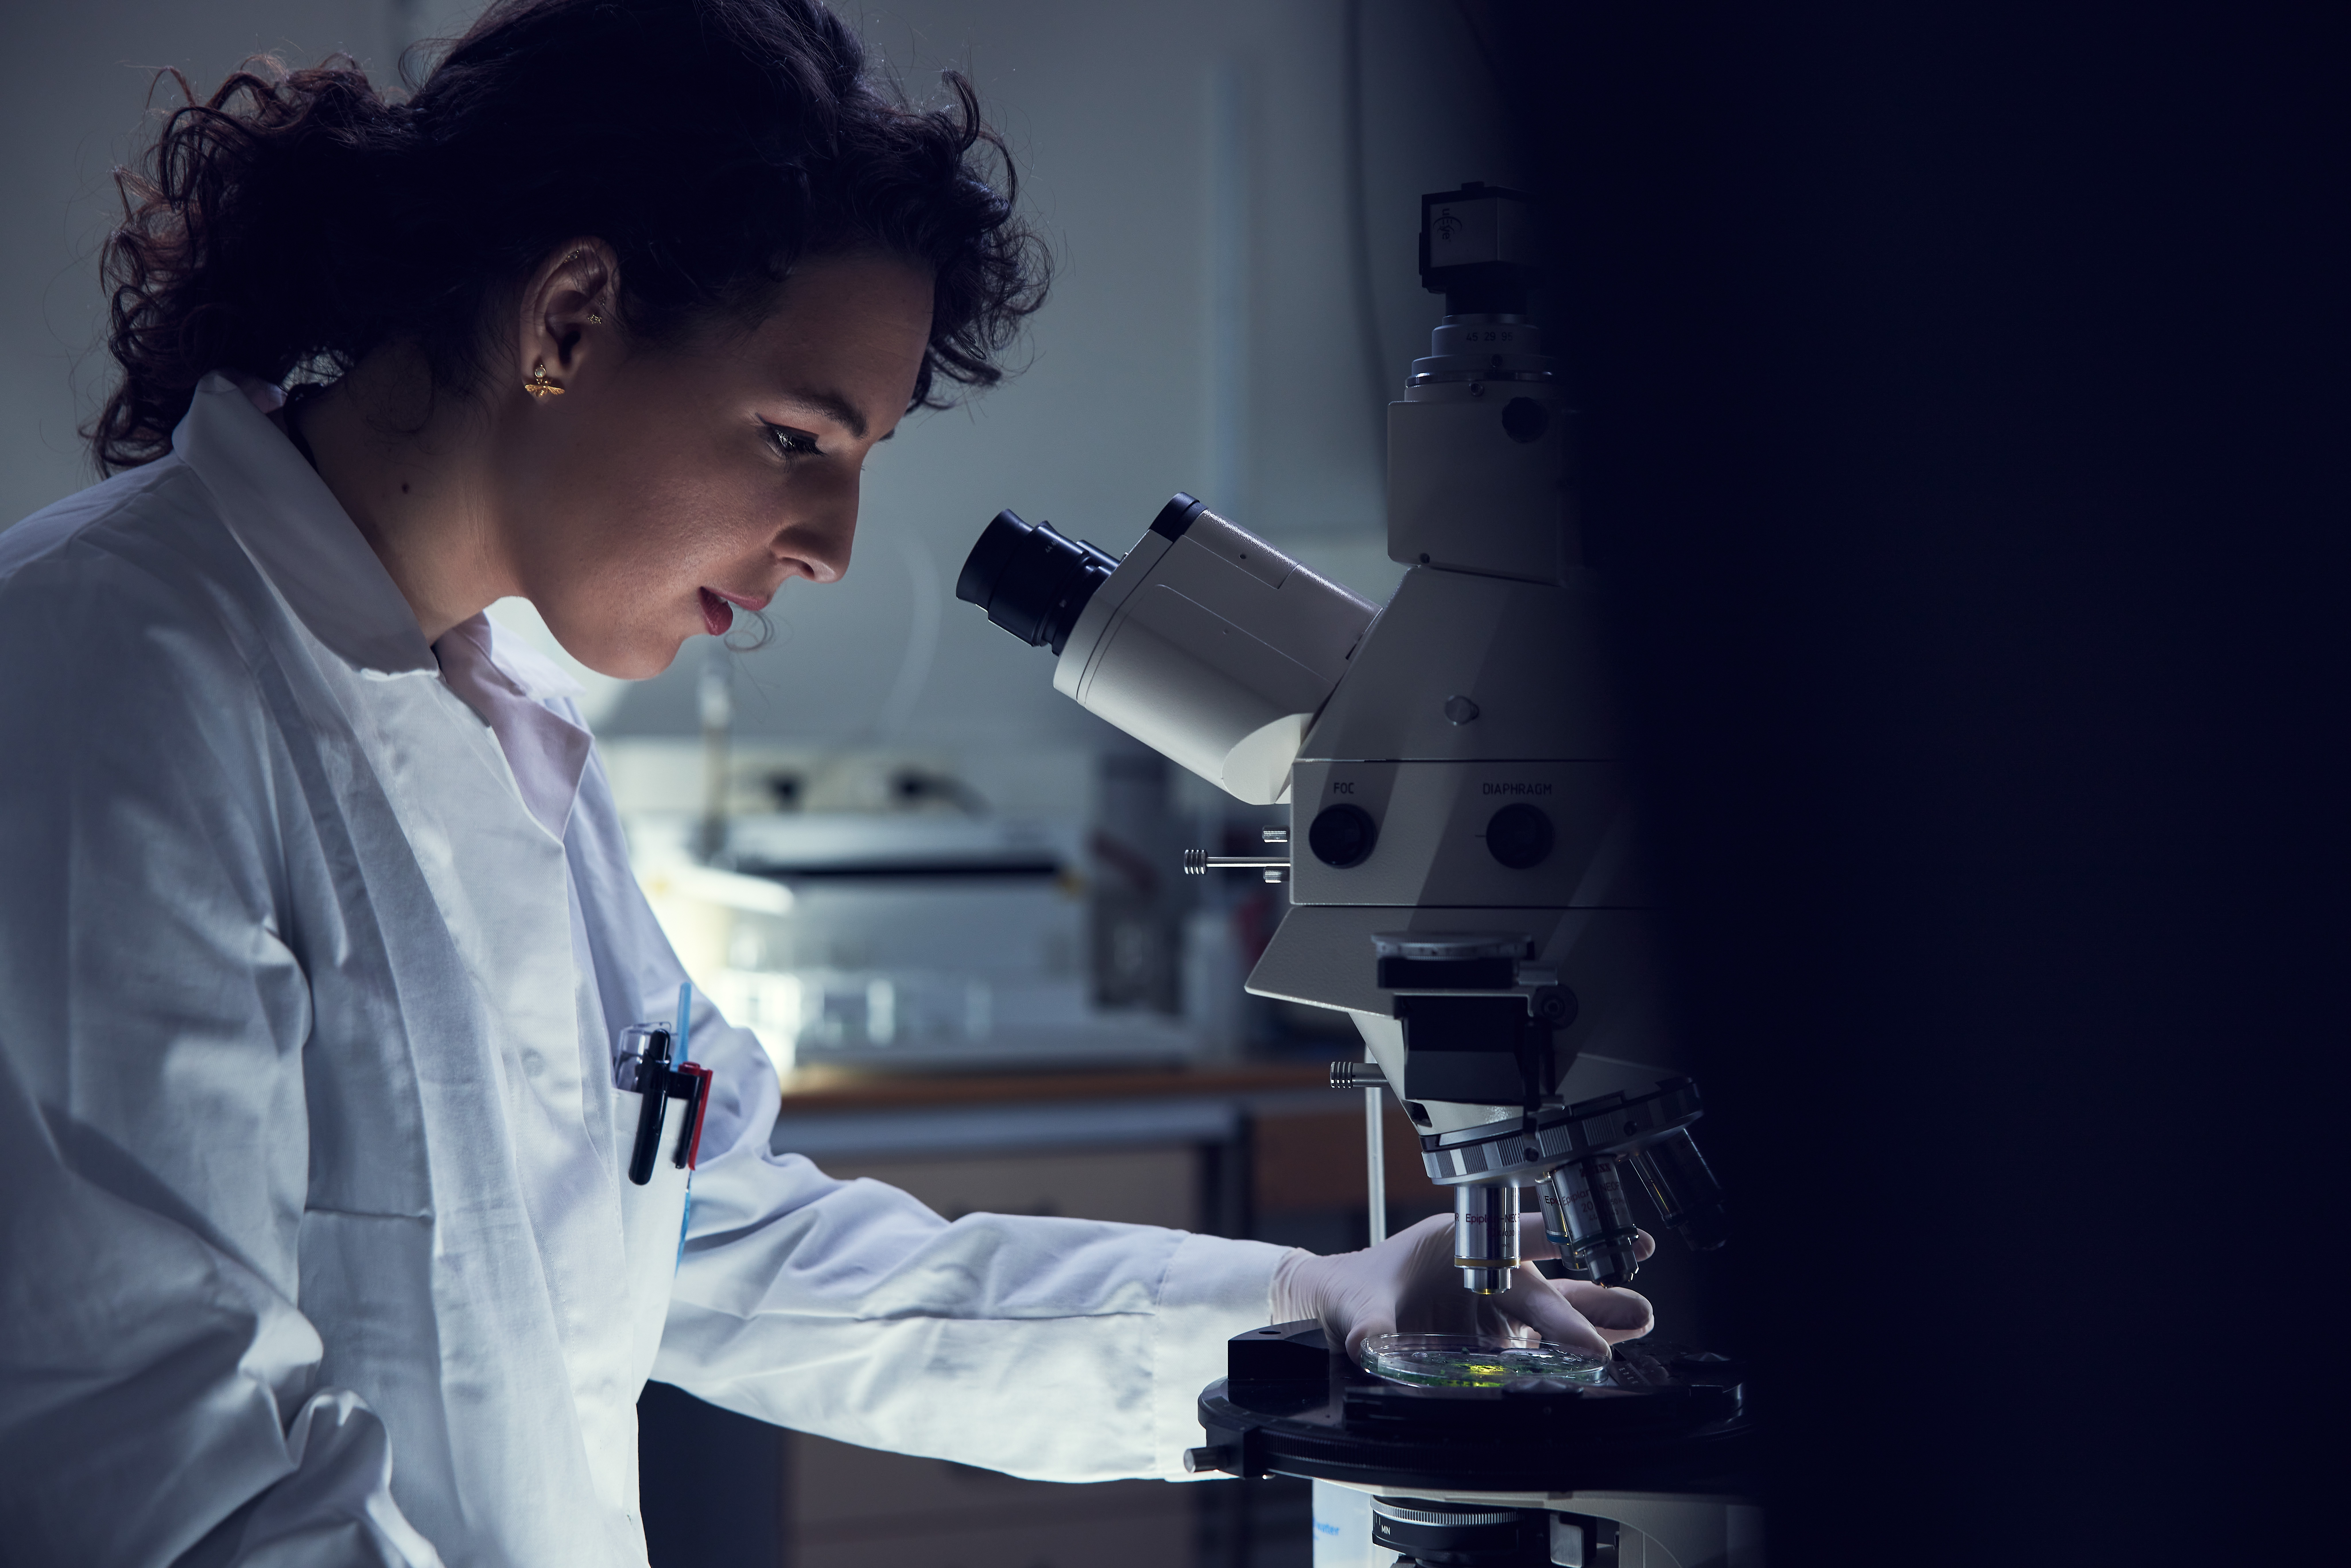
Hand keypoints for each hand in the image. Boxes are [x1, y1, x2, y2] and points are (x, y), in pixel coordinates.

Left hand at [1270, 1212, 1654, 1359]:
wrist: (1332, 1312)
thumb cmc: (1348, 1291)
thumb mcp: (1354, 1306)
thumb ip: (1367, 1325)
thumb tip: (1368, 1345)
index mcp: (1460, 1246)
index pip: (1517, 1241)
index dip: (1560, 1245)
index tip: (1595, 1254)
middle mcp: (1485, 1276)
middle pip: (1545, 1288)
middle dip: (1592, 1299)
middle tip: (1638, 1309)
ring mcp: (1493, 1312)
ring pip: (1551, 1317)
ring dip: (1596, 1323)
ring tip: (1639, 1324)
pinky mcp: (1493, 1344)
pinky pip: (1536, 1349)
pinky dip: (1568, 1354)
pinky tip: (1601, 1361)